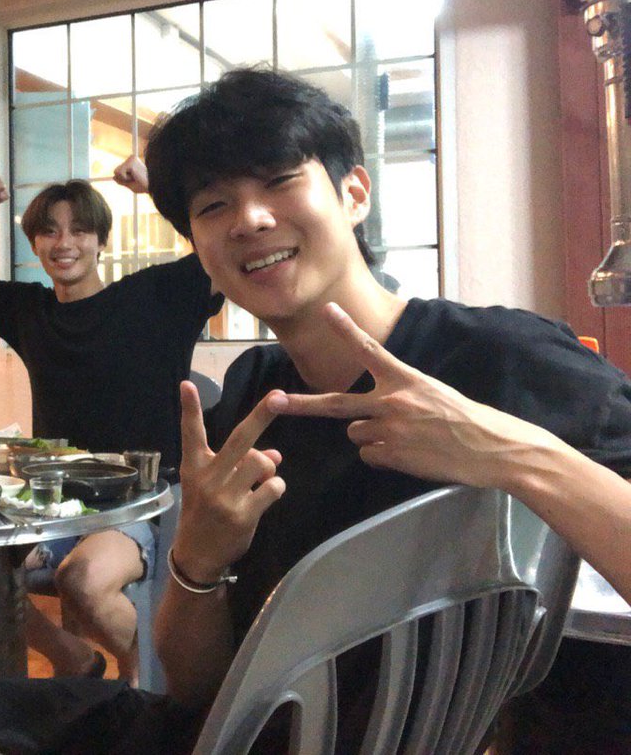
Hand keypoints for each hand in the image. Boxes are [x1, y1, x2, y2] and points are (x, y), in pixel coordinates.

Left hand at [112, 155, 147, 193]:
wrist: (152, 186)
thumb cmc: (144, 186)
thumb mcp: (130, 184)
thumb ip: (122, 181)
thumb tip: (113, 177)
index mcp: (133, 162)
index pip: (119, 170)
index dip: (123, 178)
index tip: (132, 179)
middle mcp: (131, 158)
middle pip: (116, 170)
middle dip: (122, 178)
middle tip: (134, 179)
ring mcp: (131, 159)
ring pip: (116, 171)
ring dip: (124, 178)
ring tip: (135, 178)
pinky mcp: (130, 163)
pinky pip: (120, 173)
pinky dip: (125, 178)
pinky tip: (135, 176)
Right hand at [170, 382, 285, 583]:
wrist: (197, 554)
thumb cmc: (204, 511)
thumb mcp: (211, 485)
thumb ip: (238, 465)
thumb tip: (275, 453)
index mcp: (195, 466)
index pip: (191, 432)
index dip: (189, 408)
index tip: (187, 385)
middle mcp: (208, 478)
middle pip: (241, 439)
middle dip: (262, 415)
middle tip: (280, 396)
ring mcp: (225, 497)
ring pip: (262, 463)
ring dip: (270, 467)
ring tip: (263, 479)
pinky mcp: (242, 515)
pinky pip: (272, 488)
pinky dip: (276, 487)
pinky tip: (267, 494)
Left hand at [267, 302, 561, 489]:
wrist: (493, 449)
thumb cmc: (464, 418)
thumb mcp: (431, 392)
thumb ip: (397, 392)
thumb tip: (365, 413)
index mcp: (405, 379)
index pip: (369, 349)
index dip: (346, 329)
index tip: (327, 309)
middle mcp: (393, 401)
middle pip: (336, 403)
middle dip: (302, 403)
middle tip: (274, 401)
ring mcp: (390, 430)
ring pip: (355, 433)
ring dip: (371, 436)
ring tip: (405, 437)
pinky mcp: (393, 456)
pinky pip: (368, 456)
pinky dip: (382, 457)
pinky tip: (409, 454)